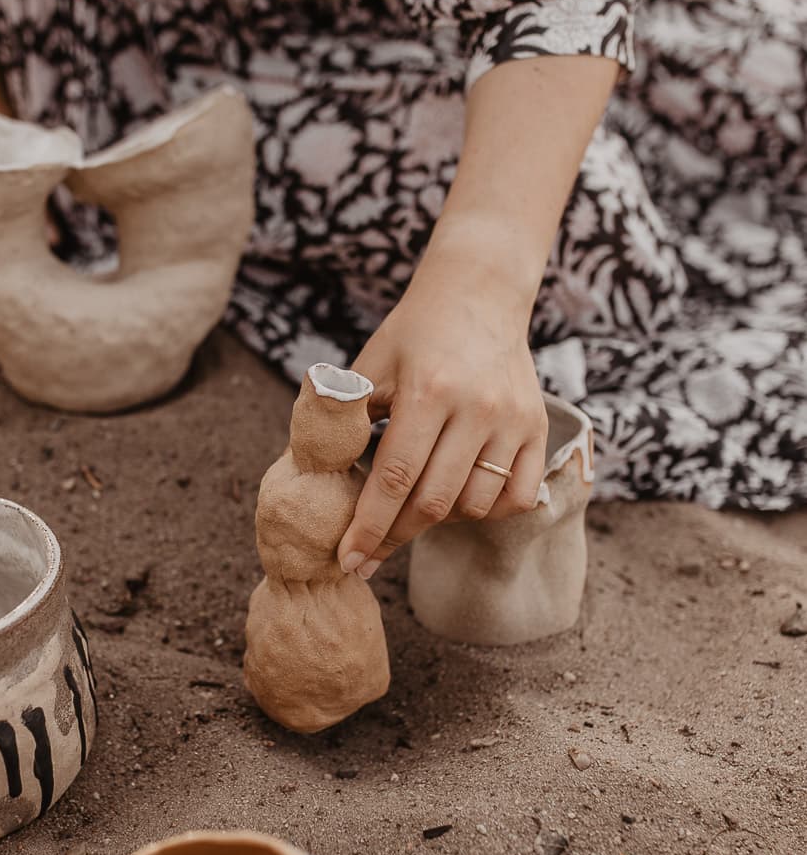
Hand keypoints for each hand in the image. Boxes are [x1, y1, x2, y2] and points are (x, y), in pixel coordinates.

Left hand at [337, 239, 548, 579]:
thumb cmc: (412, 334)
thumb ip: (345, 418)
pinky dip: (488, 510)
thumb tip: (315, 480)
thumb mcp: (370, 366)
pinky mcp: (539, 428)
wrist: (478, 294)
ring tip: (413, 509)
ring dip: (439, 521)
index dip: (369, 526)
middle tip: (368, 555)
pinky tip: (460, 498)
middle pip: (434, 501)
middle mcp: (477, 408)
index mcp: (428, 391)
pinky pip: (518, 497)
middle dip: (394, 536)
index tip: (348, 560)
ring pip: (476, 505)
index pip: (394, 478)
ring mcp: (513, 420)